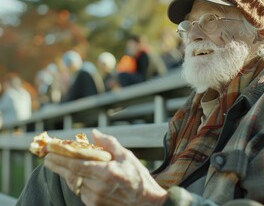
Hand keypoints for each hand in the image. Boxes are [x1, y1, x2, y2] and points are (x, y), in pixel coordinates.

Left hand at [44, 129, 166, 205]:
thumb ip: (109, 143)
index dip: (61, 159)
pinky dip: (75, 183)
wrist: (147, 203)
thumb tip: (94, 133)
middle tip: (48, 158)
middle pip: (71, 175)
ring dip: (66, 174)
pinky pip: (80, 192)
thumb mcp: (127, 156)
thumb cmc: (138, 178)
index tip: (50, 154)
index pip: (77, 165)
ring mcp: (96, 199)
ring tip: (59, 165)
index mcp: (107, 172)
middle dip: (57, 166)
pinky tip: (74, 176)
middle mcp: (99, 187)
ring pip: (74, 184)